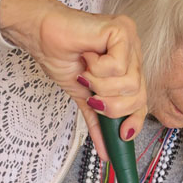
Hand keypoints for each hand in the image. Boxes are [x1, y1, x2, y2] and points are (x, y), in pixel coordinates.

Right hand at [0, 0, 146, 158]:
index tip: (122, 134)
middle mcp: (132, 53)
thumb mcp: (83, 99)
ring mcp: (129, 40)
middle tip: (93, 99)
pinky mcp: (121, 30)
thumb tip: (105, 152)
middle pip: (139, 96)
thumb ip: (97, 122)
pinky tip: (87, 57)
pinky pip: (118, 66)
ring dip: (101, 86)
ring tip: (86, 74)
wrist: (40, 35)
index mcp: (127, 67)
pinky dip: (98, 70)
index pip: (142, 101)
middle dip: (114, 107)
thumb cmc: (60, 57)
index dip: (134, 121)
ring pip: (130, 84)